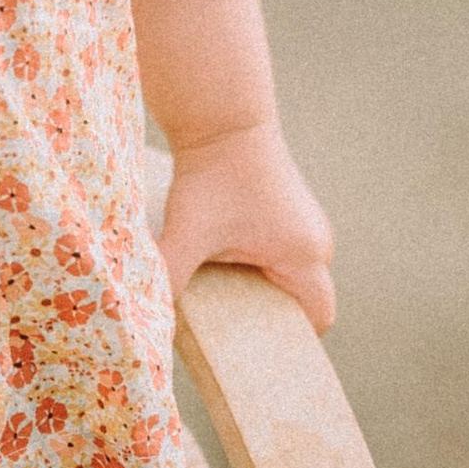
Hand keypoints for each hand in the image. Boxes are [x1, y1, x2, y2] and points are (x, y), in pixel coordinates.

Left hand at [157, 120, 335, 331]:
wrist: (223, 119)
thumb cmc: (210, 177)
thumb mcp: (187, 233)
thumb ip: (171, 277)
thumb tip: (151, 317)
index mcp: (305, 255)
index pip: (318, 317)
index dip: (293, 340)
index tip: (256, 348)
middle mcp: (316, 241)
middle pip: (303, 299)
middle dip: (271, 314)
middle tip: (232, 328)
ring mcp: (307, 223)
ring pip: (292, 274)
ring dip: (264, 285)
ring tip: (225, 295)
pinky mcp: (291, 209)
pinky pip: (285, 252)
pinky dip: (262, 263)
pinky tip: (228, 264)